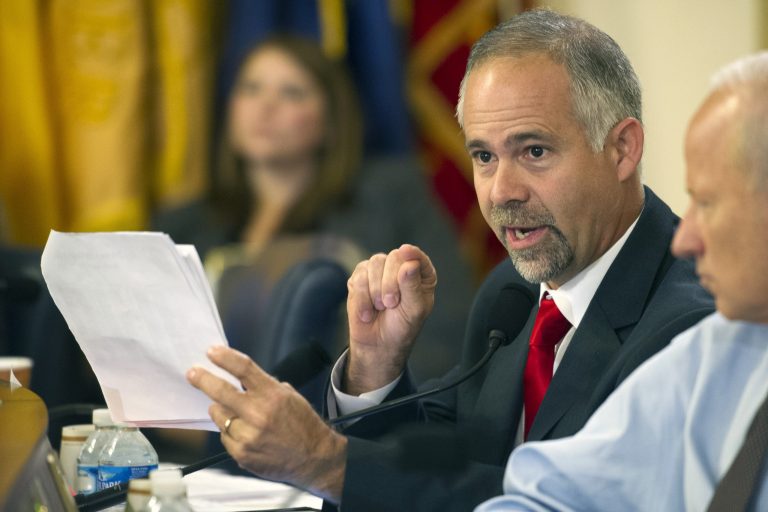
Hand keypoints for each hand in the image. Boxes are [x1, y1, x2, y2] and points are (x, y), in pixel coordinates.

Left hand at [187, 346, 346, 502]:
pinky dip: (229, 432)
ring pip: (219, 416)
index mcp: (273, 395)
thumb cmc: (303, 425)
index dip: (224, 358)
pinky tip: (243, 433)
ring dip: (221, 411)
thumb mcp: (291, 396)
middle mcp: (259, 414)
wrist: (315, 458)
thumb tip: (241, 379)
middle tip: (193, 373)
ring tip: (233, 412)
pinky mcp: (242, 454)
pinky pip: (224, 436)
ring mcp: (249, 435)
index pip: (243, 369)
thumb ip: (265, 387)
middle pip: (221, 391)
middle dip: (203, 380)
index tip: (211, 351)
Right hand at [345, 244, 436, 393]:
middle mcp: (399, 268)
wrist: (378, 344)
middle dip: (391, 282)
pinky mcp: (359, 278)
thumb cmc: (402, 326)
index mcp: (420, 275)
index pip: (417, 257)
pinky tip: (368, 312)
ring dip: (376, 290)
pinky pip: (358, 277)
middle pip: (394, 257)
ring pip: (375, 263)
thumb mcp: (413, 309)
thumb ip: (412, 285)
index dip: (412, 253)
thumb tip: (409, 263)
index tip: (406, 252)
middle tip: (391, 304)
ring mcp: (378, 271)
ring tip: (380, 308)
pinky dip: (362, 297)